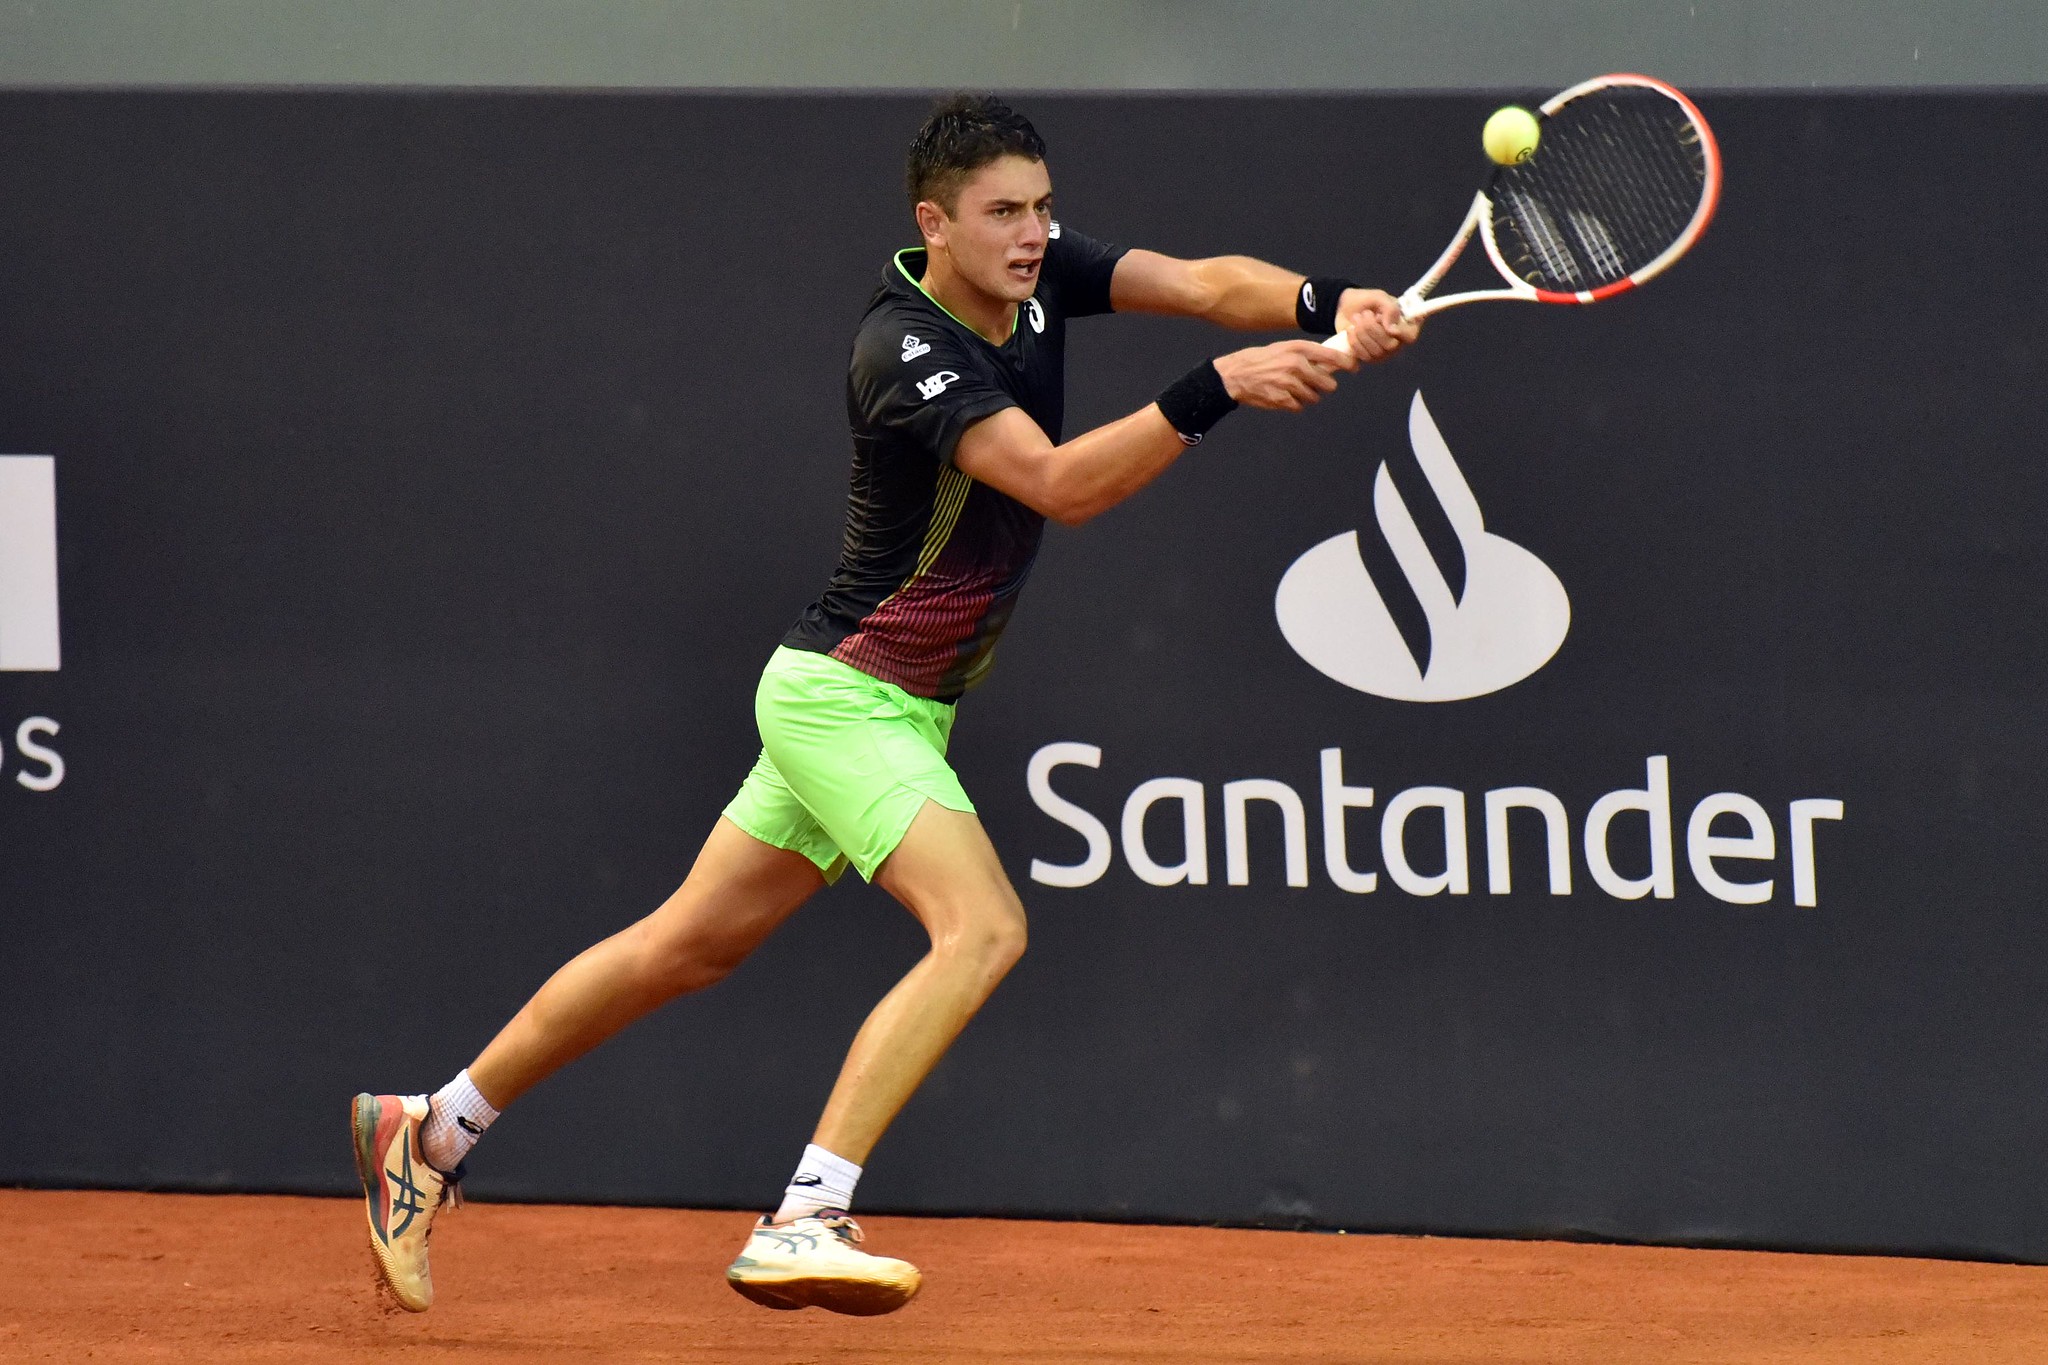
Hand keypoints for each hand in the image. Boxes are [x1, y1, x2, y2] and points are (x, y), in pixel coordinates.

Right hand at [1213, 339, 1358, 411]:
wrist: (1234, 375)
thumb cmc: (1260, 360)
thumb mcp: (1283, 348)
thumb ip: (1306, 353)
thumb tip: (1330, 362)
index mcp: (1298, 349)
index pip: (1332, 357)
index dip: (1347, 364)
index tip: (1354, 368)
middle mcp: (1296, 365)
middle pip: (1328, 383)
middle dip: (1324, 386)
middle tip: (1316, 384)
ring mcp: (1290, 384)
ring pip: (1314, 397)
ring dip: (1308, 396)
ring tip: (1293, 389)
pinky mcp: (1282, 400)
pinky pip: (1300, 406)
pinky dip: (1295, 404)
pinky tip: (1284, 396)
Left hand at [1335, 287, 1422, 360]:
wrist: (1345, 308)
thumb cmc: (1367, 301)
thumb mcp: (1380, 297)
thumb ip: (1390, 309)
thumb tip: (1391, 329)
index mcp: (1406, 325)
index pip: (1410, 336)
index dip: (1401, 333)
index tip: (1387, 325)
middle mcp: (1398, 342)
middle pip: (1390, 345)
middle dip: (1372, 328)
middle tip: (1365, 313)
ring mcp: (1384, 353)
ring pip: (1376, 352)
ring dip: (1362, 332)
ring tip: (1356, 317)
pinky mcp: (1370, 358)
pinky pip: (1364, 356)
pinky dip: (1355, 340)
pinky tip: (1351, 329)